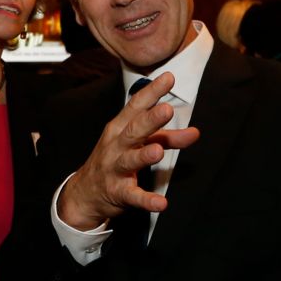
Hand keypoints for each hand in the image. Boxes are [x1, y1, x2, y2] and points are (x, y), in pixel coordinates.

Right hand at [56, 71, 200, 229]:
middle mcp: (116, 145)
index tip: (169, 77)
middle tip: (167, 109)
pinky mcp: (117, 192)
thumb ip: (167, 137)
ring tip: (158, 151)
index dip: (152, 91)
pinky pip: (133, 196)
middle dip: (149, 120)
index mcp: (120, 127)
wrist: (85, 192)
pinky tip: (161, 203)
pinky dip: (147, 200)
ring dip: (144, 155)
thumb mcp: (137, 144)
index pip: (136, 106)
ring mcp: (115, 168)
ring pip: (130, 160)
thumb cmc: (115, 160)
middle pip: (133, 130)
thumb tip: (196, 132)